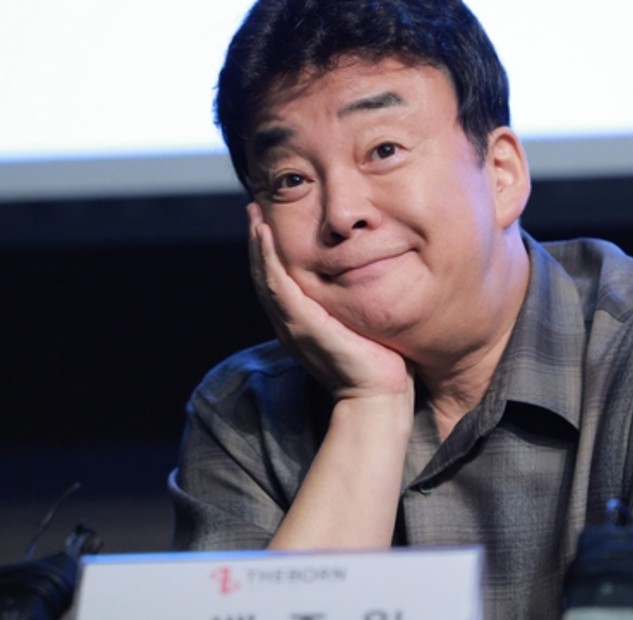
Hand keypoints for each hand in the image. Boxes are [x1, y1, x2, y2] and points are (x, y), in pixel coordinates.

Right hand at [247, 203, 411, 401]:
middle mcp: (290, 324)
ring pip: (266, 276)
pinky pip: (277, 284)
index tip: (269, 225)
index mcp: (301, 325)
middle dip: (259, 241)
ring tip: (255, 215)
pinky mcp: (301, 324)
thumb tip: (368, 281)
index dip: (271, 253)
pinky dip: (268, 258)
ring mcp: (293, 324)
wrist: (379, 396)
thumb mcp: (360, 324)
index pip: (279, 282)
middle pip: (265, 275)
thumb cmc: (378, 364)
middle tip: (253, 209)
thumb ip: (354, 305)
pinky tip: (265, 234)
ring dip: (258, 243)